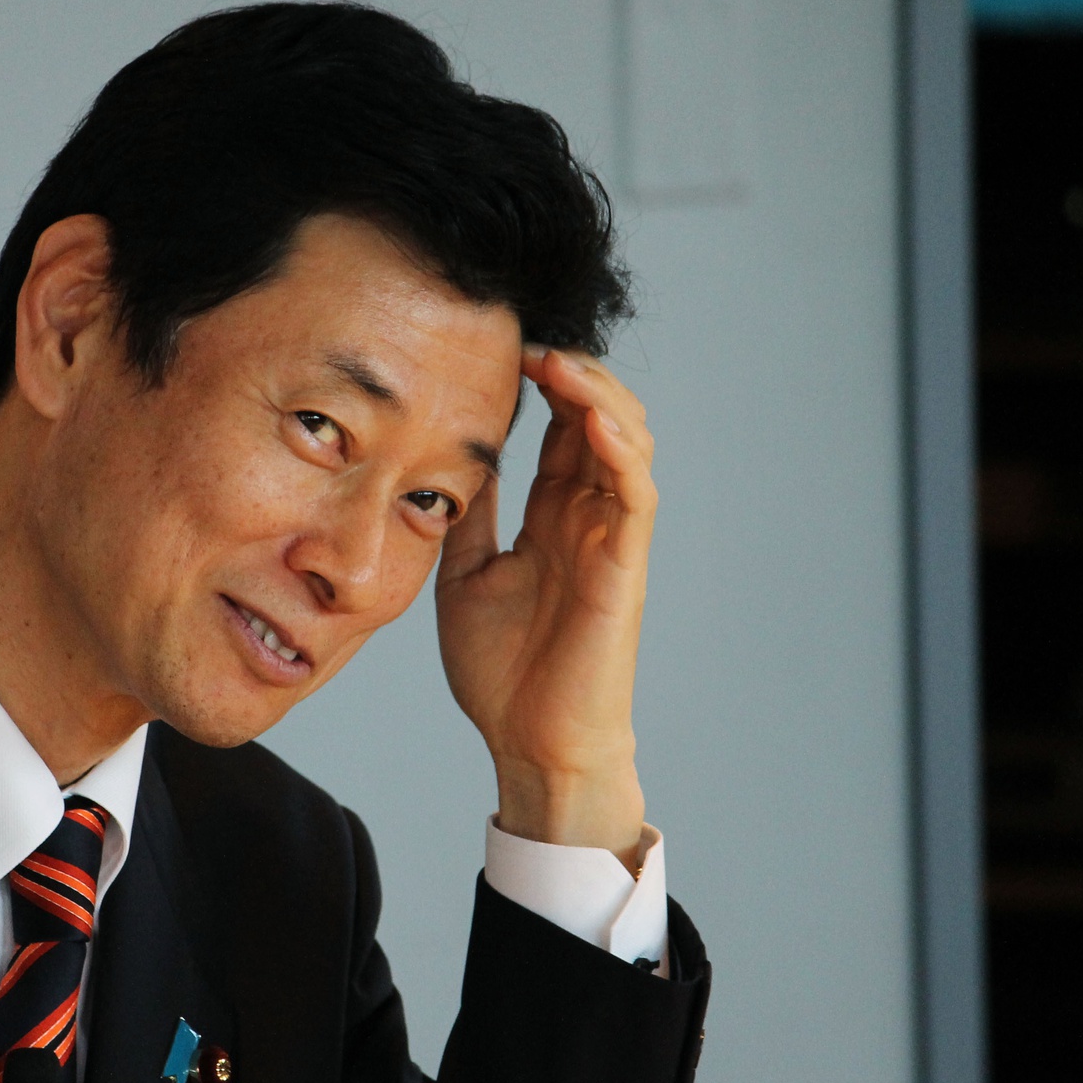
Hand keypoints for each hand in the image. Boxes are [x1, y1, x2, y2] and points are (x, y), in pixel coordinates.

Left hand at [436, 347, 654, 870]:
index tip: (497, 345)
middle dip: (570, 370)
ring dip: (597, 393)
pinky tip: (591, 415)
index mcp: (553, 517)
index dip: (541, 382)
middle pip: (598, 417)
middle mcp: (589, 517)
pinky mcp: (624, 565)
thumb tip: (448, 459)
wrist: (529, 743)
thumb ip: (470, 517)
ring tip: (555, 360)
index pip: (559, 428)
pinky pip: (634, 492)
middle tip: (524, 339)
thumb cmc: (503, 672)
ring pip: (625, 440)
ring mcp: (611, 538)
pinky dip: (620, 447)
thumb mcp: (466, 574)